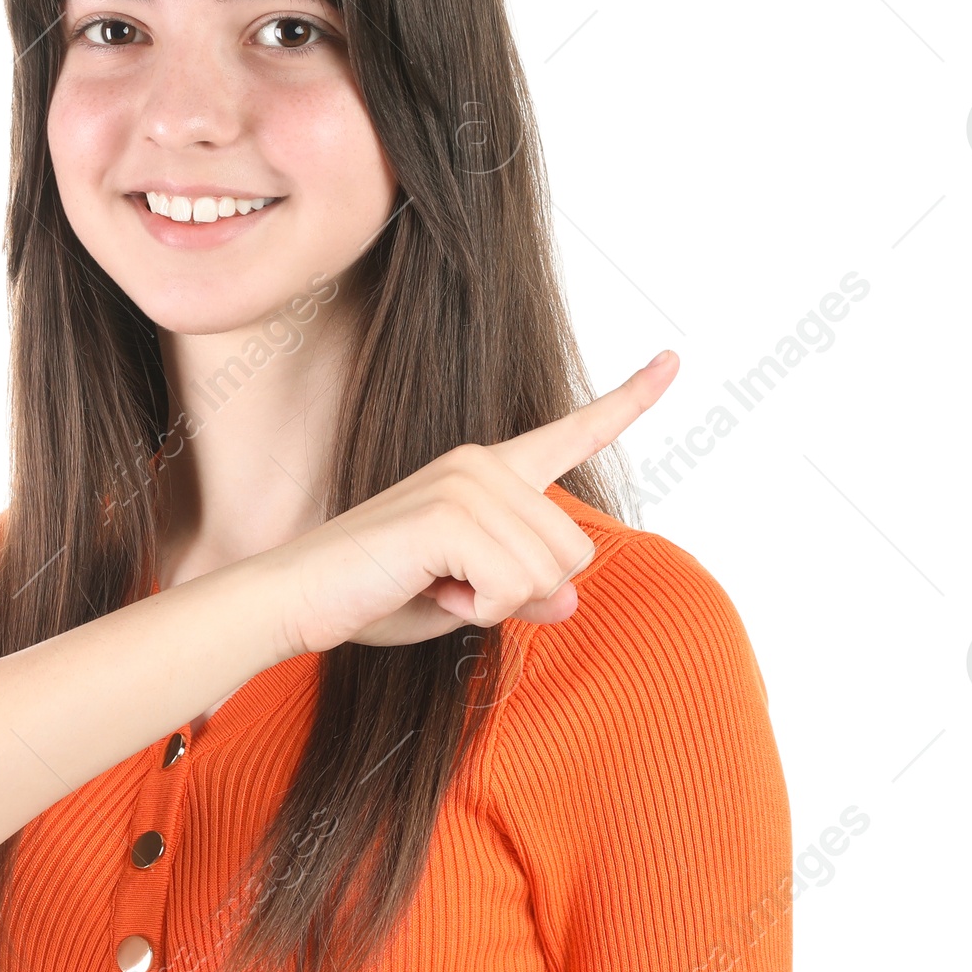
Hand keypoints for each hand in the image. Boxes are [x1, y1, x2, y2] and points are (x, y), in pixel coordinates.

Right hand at [267, 351, 678, 654]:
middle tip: (454, 587)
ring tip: (435, 585)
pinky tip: (430, 590)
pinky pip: (511, 589)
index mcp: (488, 471)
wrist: (298, 596)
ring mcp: (467, 483)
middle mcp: (483, 463)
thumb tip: (572, 599)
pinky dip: (476, 612)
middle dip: (525, 593)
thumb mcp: (468, 597)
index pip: (572, 432)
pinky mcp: (449, 514)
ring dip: (495, 605)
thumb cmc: (376, 592)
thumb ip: (525, 590)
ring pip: (547, 575)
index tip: (673, 359)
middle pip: (575, 551)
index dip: (630, 400)